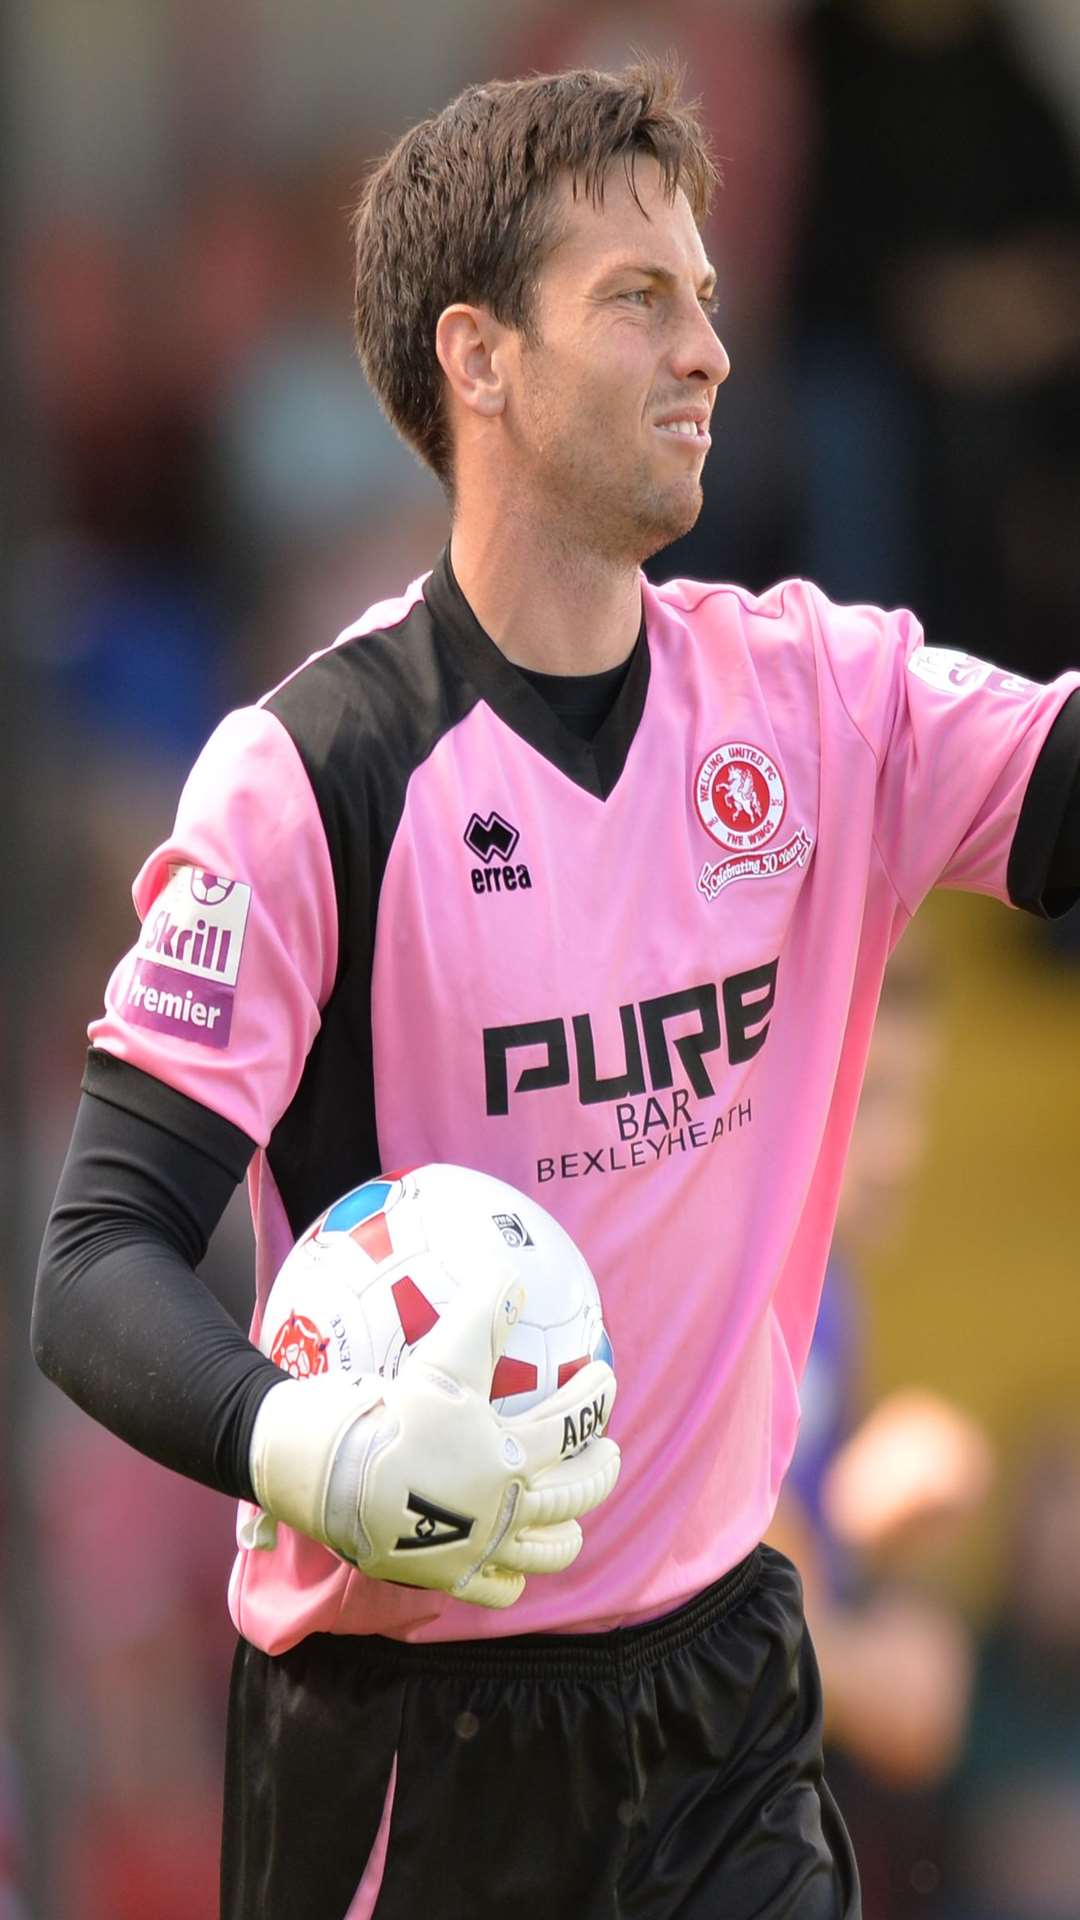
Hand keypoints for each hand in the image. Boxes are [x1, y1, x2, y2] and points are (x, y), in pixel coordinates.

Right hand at [245, 1266, 618, 1607]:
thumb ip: (482, 1316)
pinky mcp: (450, 1577)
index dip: (595, 1399)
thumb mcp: (441, 1357)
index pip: (575, 1425)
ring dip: (567, 1531)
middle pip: (576, 1494)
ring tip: (572, 1520)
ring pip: (548, 1551)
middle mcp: (507, 1508)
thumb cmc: (390, 1413)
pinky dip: (513, 1577)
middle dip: (600, 1471)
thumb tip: (511, 1275)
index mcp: (512, 1456)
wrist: (331, 1472)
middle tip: (609, 1452)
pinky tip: (513, 1564)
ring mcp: (482, 1547)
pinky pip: (498, 1589)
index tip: (606, 1381)